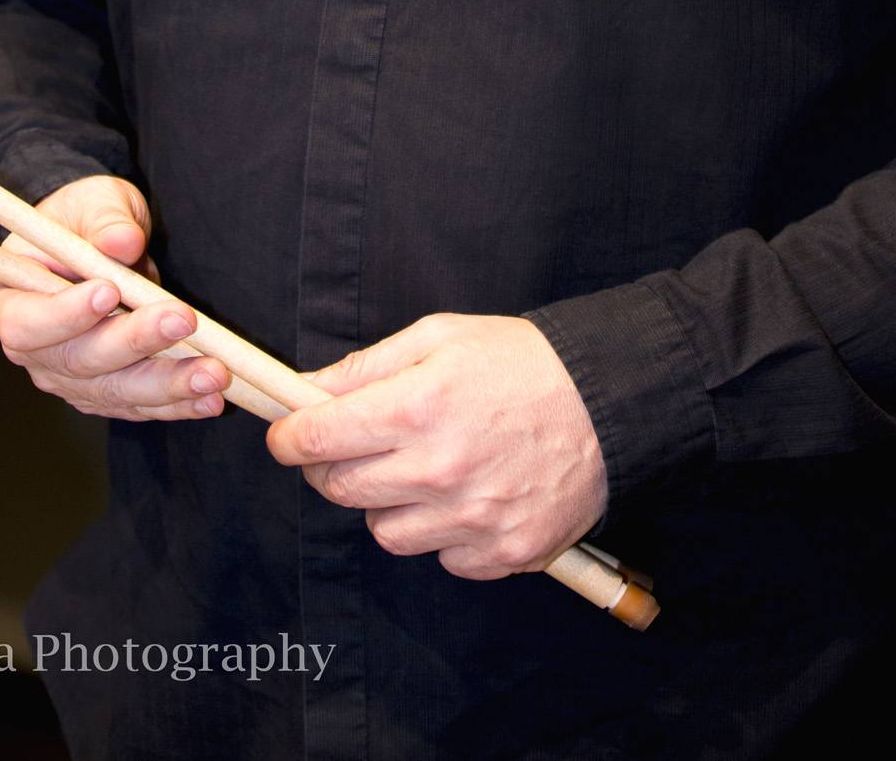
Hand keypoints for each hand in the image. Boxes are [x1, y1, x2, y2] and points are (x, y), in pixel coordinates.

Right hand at [0, 175, 228, 421]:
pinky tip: (211, 400)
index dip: (65, 315)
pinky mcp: (105, 392)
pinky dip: (177, 403)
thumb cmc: (85, 218)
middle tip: (183, 319)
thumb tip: (123, 242)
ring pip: (117, 391)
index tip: (108, 291)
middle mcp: (36, 351)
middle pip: (80, 362)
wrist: (99, 242)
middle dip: (136, 343)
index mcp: (13, 301)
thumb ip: (104, 219)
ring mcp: (70, 378)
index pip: (27, 323)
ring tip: (213, 374)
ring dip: (168, 385)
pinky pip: (140, 405)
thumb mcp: (92, 201)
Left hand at [265, 314, 605, 578]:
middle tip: (351, 446)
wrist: (609, 403)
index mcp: (418, 407)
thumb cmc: (522, 362)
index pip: (319, 438)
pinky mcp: (502, 553)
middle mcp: (439, 470)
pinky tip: (464, 495)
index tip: (286, 435)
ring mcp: (471, 519)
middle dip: (330, 466)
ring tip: (419, 469)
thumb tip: (309, 389)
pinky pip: (439, 558)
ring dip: (386, 503)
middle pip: (340, 489)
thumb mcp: (442, 337)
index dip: (290, 437)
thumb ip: (369, 365)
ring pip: (384, 532)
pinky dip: (440, 533)